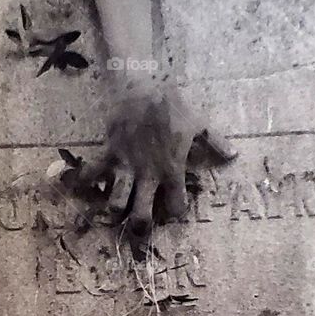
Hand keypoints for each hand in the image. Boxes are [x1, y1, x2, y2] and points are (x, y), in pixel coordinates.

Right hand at [78, 79, 235, 235]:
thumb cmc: (172, 106)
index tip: (175, 211)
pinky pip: (93, 173)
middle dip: (141, 225)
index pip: (177, 206)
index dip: (176, 213)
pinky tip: (80, 187)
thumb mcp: (198, 124)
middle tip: (140, 227)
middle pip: (142, 214)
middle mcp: (148, 175)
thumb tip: (233, 156)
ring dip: (114, 210)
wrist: (141, 87)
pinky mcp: (109, 154)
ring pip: (117, 201)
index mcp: (172, 170)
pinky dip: (86, 181)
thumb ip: (215, 143)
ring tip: (113, 215)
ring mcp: (127, 167)